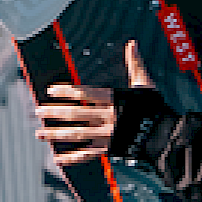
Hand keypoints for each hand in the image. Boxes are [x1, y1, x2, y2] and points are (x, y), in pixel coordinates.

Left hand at [37, 42, 151, 164]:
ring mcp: (107, 135)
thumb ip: (135, 63)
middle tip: (37, 110)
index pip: (86, 94)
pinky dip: (72, 158)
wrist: (164, 135)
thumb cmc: (154, 107)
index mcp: (115, 99)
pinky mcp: (109, 149)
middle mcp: (109, 117)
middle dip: (55, 112)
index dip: (67, 92)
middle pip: (77, 114)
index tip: (51, 91)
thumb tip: (133, 43)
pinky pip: (88, 155)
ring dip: (56, 134)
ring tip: (40, 133)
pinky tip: (57, 158)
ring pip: (77, 134)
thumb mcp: (145, 83)